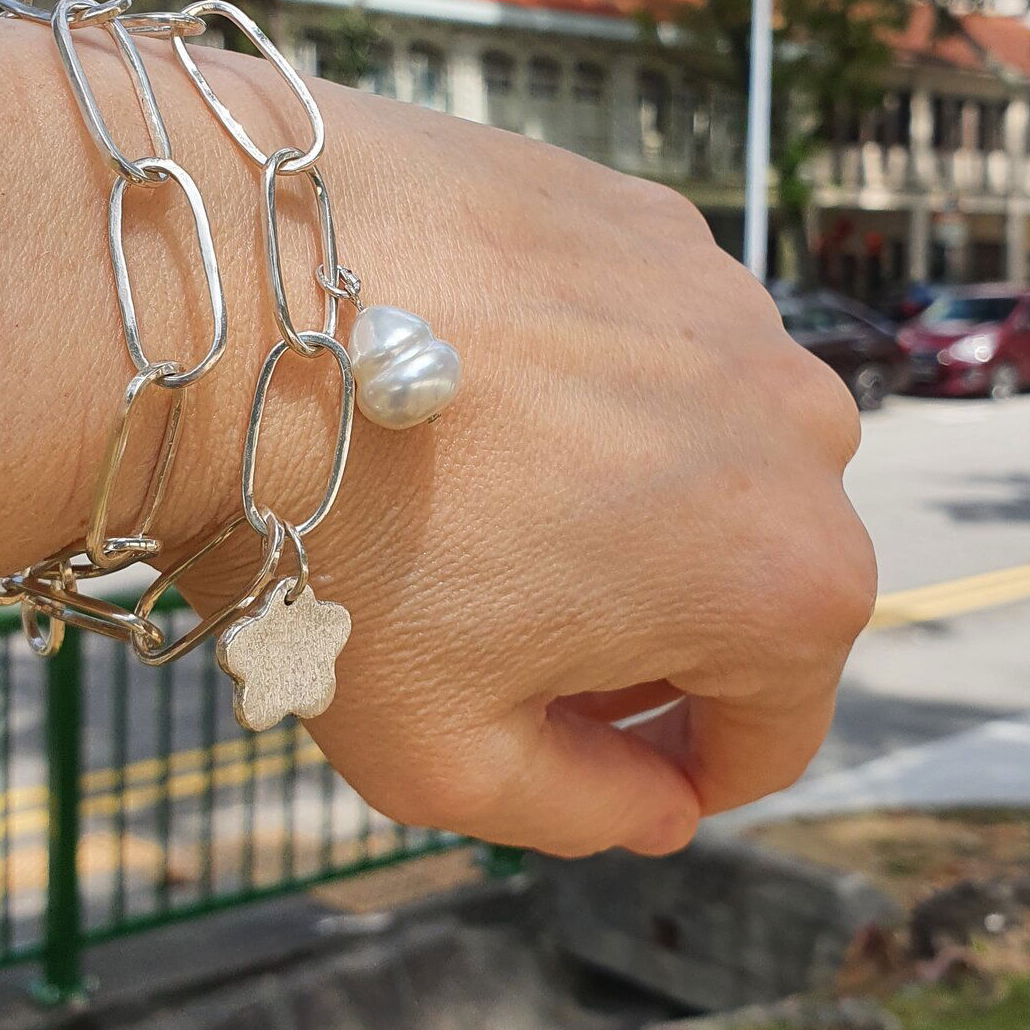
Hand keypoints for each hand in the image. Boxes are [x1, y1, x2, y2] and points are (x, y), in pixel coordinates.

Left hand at [182, 71, 874, 858]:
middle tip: (510, 621)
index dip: (675, 763)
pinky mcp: (647, 216)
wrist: (235, 310)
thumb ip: (585, 812)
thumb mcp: (443, 755)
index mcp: (783, 579)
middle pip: (747, 576)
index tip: (584, 748)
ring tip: (490, 491)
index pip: (769, 725)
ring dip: (628, 487)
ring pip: (705, 447)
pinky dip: (590, 377)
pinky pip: (650, 335)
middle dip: (651, 625)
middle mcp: (794, 424)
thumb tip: (659, 803)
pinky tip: (482, 385)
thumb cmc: (336, 544)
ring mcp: (723, 300)